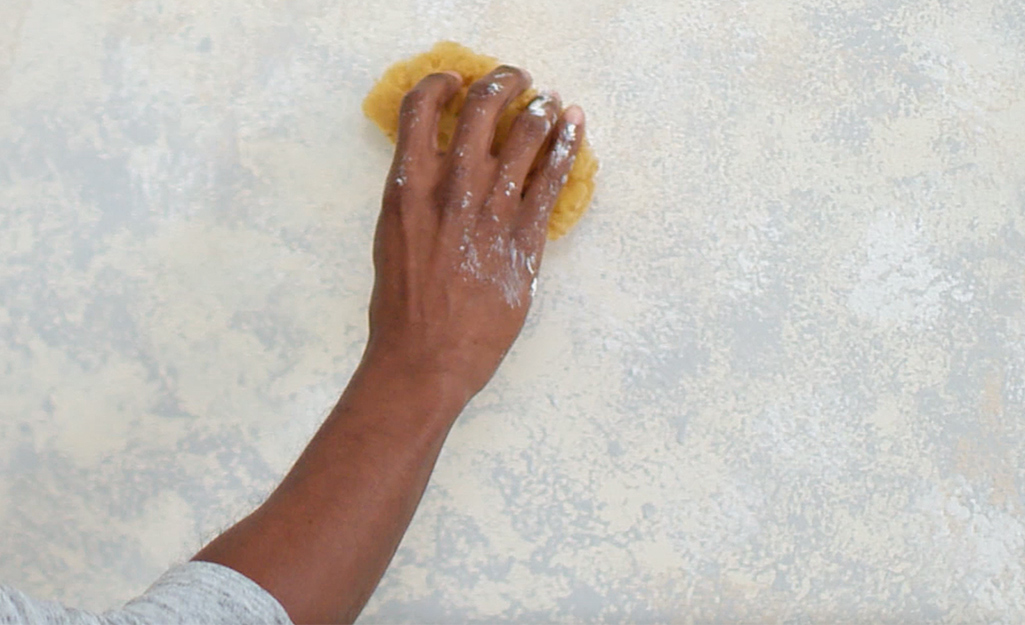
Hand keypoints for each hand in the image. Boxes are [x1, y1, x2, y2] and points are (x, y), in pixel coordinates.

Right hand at [363, 66, 584, 405]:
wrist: (425, 358)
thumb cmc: (402, 307)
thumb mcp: (392, 237)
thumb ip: (414, 195)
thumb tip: (435, 168)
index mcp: (407, 186)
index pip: (420, 107)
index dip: (442, 84)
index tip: (457, 80)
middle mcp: (451, 189)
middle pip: (482, 108)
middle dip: (504, 82)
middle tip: (518, 79)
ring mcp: (491, 212)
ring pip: (526, 136)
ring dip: (542, 109)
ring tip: (551, 101)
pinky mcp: (524, 240)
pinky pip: (552, 180)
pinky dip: (566, 147)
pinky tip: (574, 130)